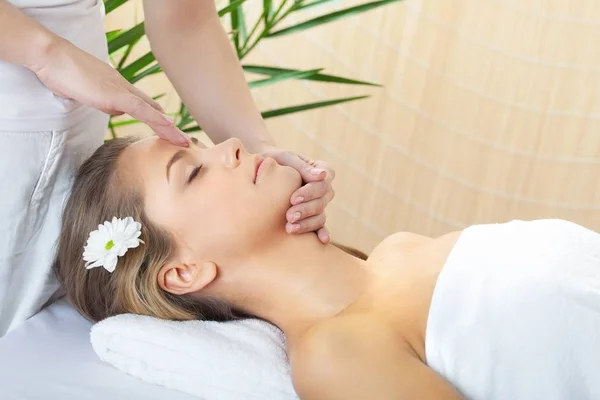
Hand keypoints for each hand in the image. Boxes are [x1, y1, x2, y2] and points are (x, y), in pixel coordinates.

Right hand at [30, 37, 189, 146]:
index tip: (170, 131)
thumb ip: (103, 100)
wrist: (51, 56)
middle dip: (169, 126)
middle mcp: (124, 88)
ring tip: (183, 141)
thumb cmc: (63, 73)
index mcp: (118, 88)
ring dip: (168, 127)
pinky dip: (155, 118)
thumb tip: (114, 109)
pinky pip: (140, 108)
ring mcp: (120, 90)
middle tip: (184, 140)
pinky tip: (168, 126)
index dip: (157, 119)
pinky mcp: (114, 94)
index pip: (143, 106)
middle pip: (153, 109)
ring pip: (152, 111)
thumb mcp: (88, 92)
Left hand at [262, 145, 334, 243]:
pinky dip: (322, 232)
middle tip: (289, 216)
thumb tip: (321, 175)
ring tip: (290, 229)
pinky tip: (322, 240)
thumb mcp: (286, 159)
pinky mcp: (311, 216)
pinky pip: (320, 225)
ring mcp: (318, 203)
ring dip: (307, 223)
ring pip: (320, 215)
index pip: (324, 182)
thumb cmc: (275, 160)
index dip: (310, 192)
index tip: (293, 198)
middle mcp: (323, 188)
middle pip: (322, 201)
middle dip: (305, 210)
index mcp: (322, 172)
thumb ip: (303, 167)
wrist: (261, 170)